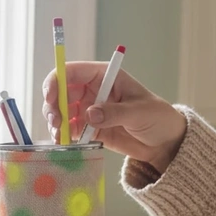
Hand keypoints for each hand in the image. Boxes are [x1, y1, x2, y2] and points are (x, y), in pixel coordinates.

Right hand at [41, 62, 186, 172]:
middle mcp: (92, 90)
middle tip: (55, 122)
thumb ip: (115, 112)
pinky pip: (70, 130)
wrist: (165, 142)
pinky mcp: (89, 128)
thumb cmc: (158, 118)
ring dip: (56, 122)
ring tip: (60, 137)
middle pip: (61, 92)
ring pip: (62, 111)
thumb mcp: (140, 112)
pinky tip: (65, 143)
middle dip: (53, 106)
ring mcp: (89, 110)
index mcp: (104, 76)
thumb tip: (89, 115)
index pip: (73, 72)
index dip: (57, 81)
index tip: (51, 98)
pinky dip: (63, 135)